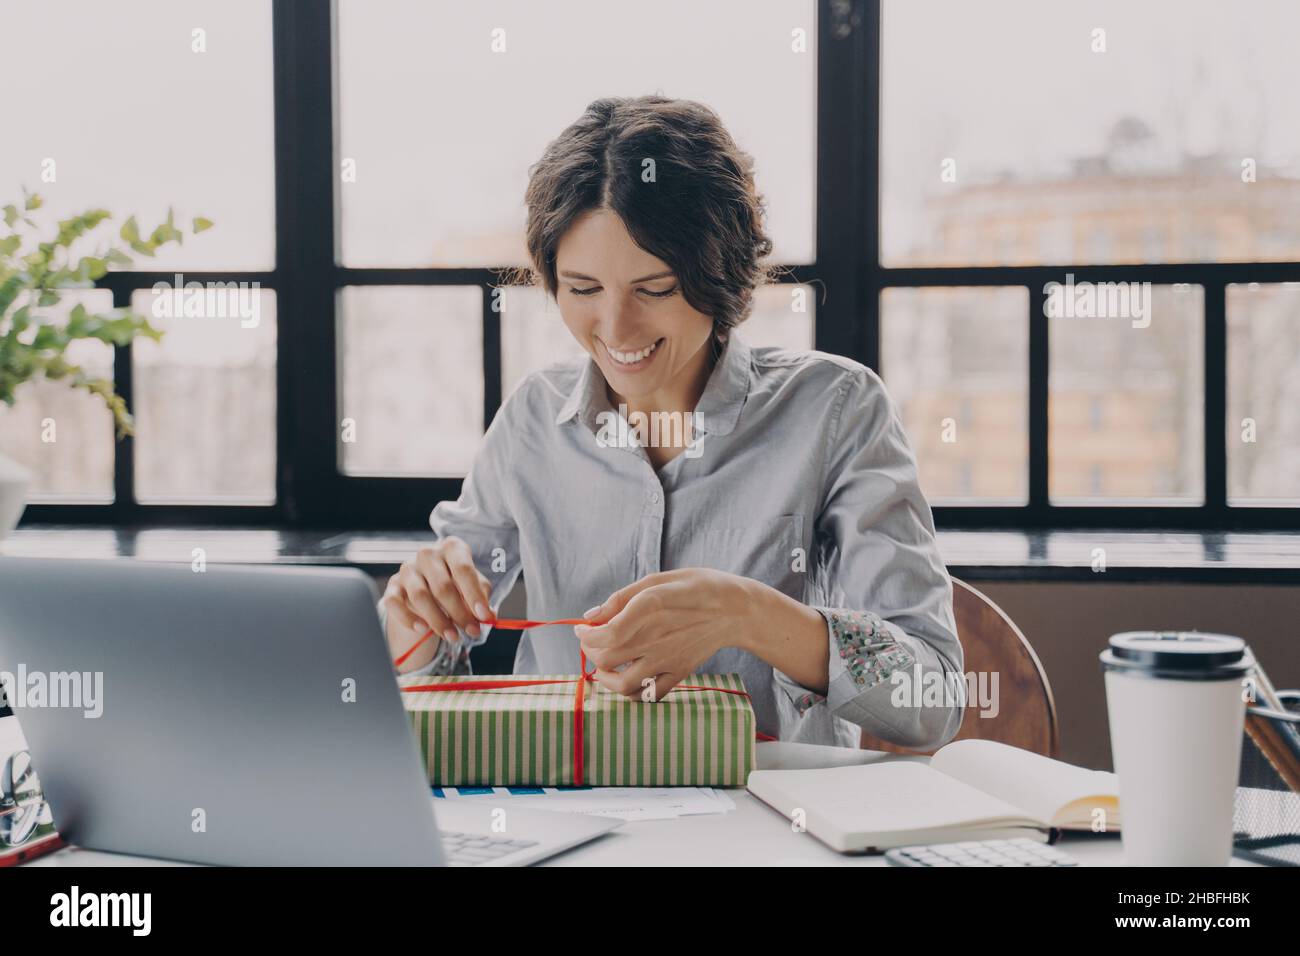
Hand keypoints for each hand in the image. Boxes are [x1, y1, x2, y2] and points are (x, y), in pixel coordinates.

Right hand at [383, 537, 491, 670]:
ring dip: (438, 621)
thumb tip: (489, 616)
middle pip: (442, 586)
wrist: (428, 588)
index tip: (483, 615)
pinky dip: (408, 619)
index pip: (463, 569)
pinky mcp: (392, 586)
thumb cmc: (456, 584)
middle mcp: (427, 554)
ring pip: (420, 596)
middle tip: (471, 632)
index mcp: (452, 548)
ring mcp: (408, 569)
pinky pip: (395, 603)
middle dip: (459, 613)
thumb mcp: (472, 587)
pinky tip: (422, 629)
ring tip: (453, 636)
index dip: (474, 594)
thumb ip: (481, 599)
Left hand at [574, 568, 756, 699]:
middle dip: (590, 651)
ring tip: (603, 665)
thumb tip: (591, 616)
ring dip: (605, 677)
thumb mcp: (658, 579)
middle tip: (590, 641)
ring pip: (622, 683)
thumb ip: (621, 598)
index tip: (581, 629)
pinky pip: (649, 695)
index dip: (586, 634)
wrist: (736, 609)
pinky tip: (628, 677)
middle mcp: (656, 637)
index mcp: (650, 608)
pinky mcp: (679, 673)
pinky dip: (632, 692)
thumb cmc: (697, 588)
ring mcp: (668, 659)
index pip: (605, 634)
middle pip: (606, 658)